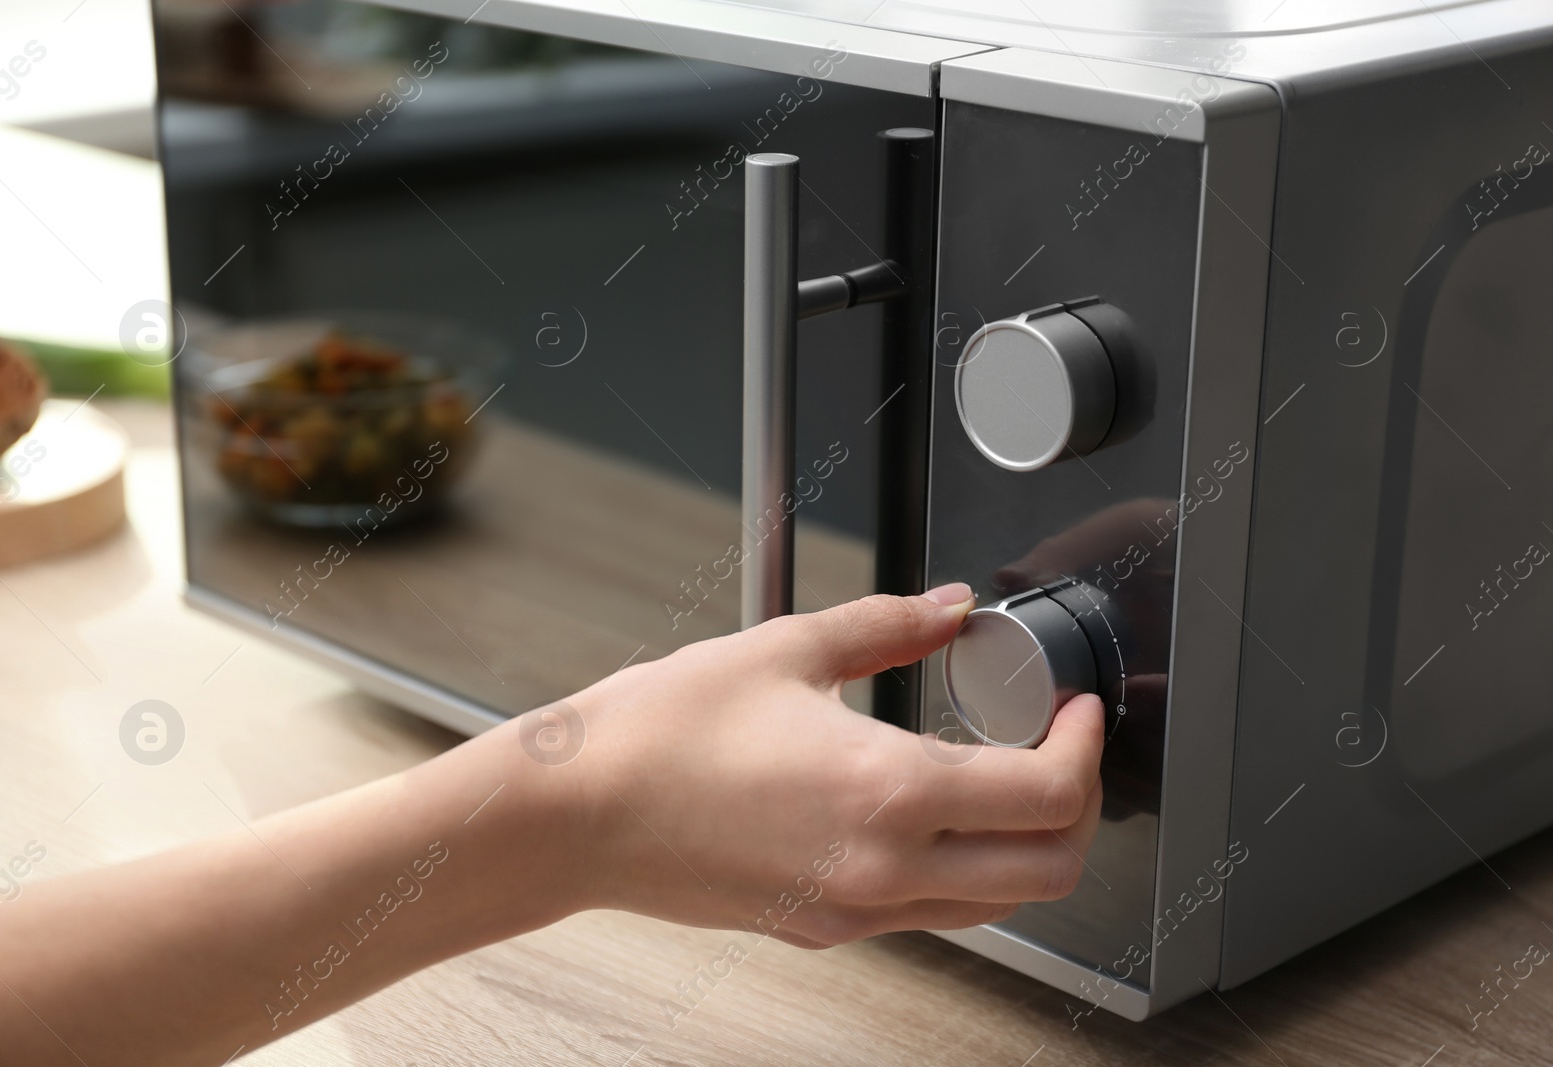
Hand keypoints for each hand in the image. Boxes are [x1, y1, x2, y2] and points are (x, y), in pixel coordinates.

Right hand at [546, 584, 1105, 947]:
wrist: (578, 814)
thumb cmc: (660, 734)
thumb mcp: (785, 648)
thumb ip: (889, 624)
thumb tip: (952, 609)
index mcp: (885, 792)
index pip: (1049, 798)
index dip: (1086, 749)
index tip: (1076, 712)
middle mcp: (882, 869)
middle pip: (1049, 873)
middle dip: (1081, 809)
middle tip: (1064, 750)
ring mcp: (854, 910)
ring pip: (997, 905)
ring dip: (1026, 846)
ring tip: (1003, 776)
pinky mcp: (824, 927)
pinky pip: (930, 913)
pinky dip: (961, 867)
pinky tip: (927, 808)